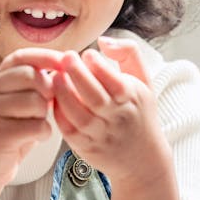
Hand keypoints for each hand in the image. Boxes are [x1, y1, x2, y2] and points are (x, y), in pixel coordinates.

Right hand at [0, 48, 62, 191]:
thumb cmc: (11, 130)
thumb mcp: (20, 101)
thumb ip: (35, 84)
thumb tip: (63, 67)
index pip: (20, 57)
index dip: (44, 56)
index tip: (64, 61)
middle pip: (31, 76)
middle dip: (48, 90)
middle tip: (46, 105)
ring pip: (36, 101)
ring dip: (44, 114)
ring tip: (35, 123)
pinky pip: (36, 126)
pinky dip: (44, 132)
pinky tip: (35, 137)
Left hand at [52, 36, 170, 185]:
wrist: (143, 158)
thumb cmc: (139, 111)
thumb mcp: (144, 79)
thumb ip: (128, 53)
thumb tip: (102, 40)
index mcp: (132, 99)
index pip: (114, 82)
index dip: (98, 66)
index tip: (87, 53)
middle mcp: (117, 118)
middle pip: (94, 97)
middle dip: (77, 75)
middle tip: (65, 57)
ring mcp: (101, 135)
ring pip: (79, 115)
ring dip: (63, 94)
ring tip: (55, 76)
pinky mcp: (86, 147)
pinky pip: (69, 131)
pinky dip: (59, 114)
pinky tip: (54, 97)